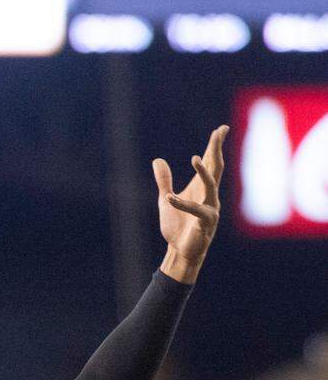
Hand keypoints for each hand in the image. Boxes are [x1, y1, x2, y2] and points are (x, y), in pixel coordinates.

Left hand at [152, 125, 227, 277]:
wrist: (179, 250)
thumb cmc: (177, 226)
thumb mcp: (166, 199)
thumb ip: (164, 181)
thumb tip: (158, 160)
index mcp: (202, 188)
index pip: (211, 163)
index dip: (216, 146)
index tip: (222, 129)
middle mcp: (210, 195)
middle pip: (216, 167)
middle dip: (217, 149)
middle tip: (219, 133)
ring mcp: (210, 208)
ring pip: (211, 185)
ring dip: (203, 172)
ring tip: (195, 158)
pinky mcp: (205, 222)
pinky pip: (196, 209)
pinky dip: (182, 203)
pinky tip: (171, 198)